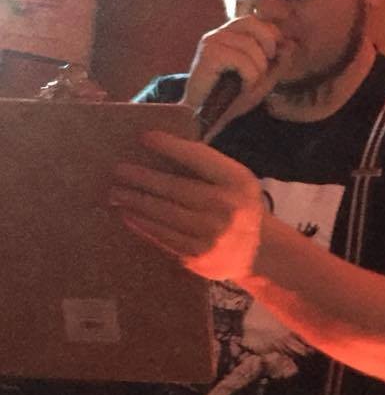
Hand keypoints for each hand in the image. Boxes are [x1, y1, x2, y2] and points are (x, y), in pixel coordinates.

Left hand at [110, 129, 262, 281]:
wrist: (259, 252)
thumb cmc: (241, 206)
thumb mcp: (238, 179)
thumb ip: (209, 166)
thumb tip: (166, 147)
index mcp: (236, 182)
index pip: (199, 159)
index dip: (171, 147)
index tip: (145, 137)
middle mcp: (224, 208)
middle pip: (175, 189)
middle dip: (143, 178)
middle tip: (118, 169)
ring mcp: (210, 236)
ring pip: (164, 215)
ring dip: (136, 202)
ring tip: (115, 192)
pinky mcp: (197, 258)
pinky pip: (163, 238)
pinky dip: (143, 225)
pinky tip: (128, 214)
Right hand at [181, 15, 289, 118]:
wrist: (203, 118)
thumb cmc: (231, 99)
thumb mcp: (262, 79)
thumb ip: (277, 63)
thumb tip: (292, 44)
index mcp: (229, 34)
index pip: (256, 21)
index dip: (271, 36)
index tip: (275, 58)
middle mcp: (218, 33)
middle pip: (254, 24)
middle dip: (267, 48)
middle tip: (264, 71)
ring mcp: (211, 42)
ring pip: (251, 46)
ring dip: (258, 70)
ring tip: (250, 86)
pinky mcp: (209, 55)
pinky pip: (242, 60)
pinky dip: (249, 78)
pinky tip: (243, 89)